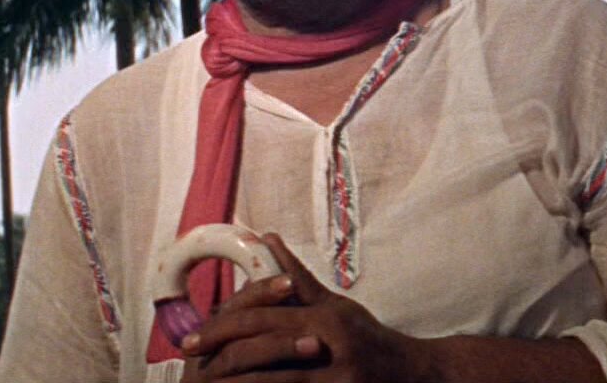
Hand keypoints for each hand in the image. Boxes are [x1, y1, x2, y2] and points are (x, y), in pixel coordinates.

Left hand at [179, 233, 437, 382]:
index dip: (223, 326)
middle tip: (191, 363)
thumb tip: (265, 239)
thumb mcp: (336, 306)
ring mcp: (338, 378)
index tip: (192, 339)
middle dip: (222, 356)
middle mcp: (331, 346)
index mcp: (326, 318)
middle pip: (265, 348)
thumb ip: (296, 279)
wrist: (416, 374)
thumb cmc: (369, 339)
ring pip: (276, 382)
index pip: (264, 318)